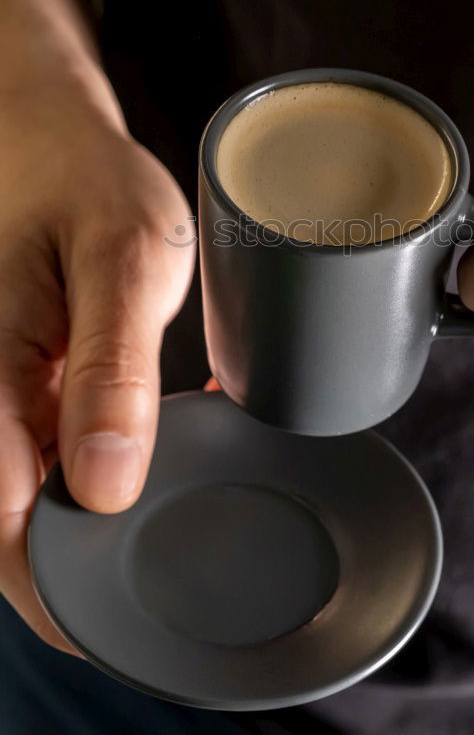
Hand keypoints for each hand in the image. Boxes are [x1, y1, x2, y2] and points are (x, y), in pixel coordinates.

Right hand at [0, 80, 194, 652]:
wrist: (52, 143)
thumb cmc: (84, 185)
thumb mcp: (120, 261)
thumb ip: (111, 370)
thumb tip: (103, 486)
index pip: (2, 525)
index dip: (58, 590)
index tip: (120, 621)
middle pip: (10, 527)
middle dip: (78, 568)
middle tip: (161, 577)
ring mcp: (1, 398)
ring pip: (29, 498)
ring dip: (92, 524)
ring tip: (166, 518)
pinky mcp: (23, 390)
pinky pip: (46, 458)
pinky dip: (99, 477)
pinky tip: (153, 467)